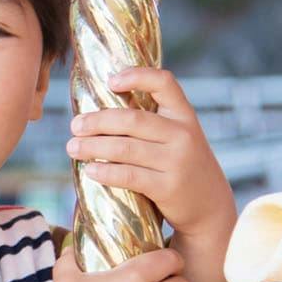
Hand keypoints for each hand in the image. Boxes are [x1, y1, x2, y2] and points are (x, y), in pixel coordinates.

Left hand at [67, 68, 239, 281]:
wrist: (210, 205)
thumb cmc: (181, 165)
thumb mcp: (178, 137)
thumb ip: (152, 123)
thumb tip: (96, 114)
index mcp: (184, 115)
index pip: (164, 83)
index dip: (137, 76)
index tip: (110, 81)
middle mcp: (182, 134)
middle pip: (132, 120)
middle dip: (97, 121)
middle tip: (74, 126)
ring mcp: (176, 161)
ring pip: (125, 148)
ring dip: (92, 147)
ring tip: (72, 148)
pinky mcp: (168, 187)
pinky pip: (129, 176)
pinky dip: (105, 172)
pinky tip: (89, 171)